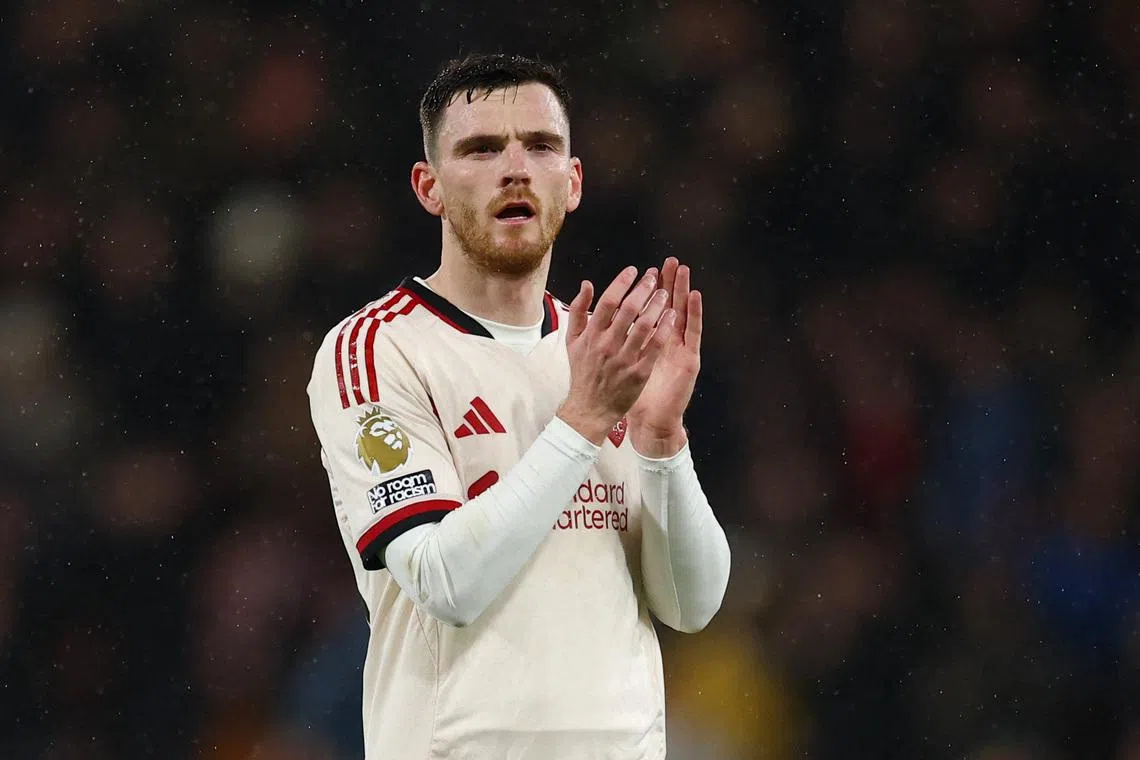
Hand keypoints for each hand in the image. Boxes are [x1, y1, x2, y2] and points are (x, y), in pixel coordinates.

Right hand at [557, 266, 675, 444]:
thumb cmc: (583, 372)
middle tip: (655, 278)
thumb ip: (578, 311)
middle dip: (644, 290)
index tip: (634, 271)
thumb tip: (587, 284)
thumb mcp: (572, 341)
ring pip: (645, 326)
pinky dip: (664, 330)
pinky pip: (655, 347)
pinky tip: (672, 317)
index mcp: (591, 335)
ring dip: (657, 306)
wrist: (590, 408)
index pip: (607, 302)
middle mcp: (607, 345)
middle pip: (628, 310)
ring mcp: (624, 360)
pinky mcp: (639, 373)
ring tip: (666, 294)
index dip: (622, 283)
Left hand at [628, 257, 701, 456]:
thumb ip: (609, 343)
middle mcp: (666, 343)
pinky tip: (696, 296)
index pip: (650, 309)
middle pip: (668, 305)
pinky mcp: (690, 359)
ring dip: (683, 290)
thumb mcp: (615, 365)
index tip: (644, 269)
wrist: (650, 421)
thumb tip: (596, 323)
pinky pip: (694, 332)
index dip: (648, 290)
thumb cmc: (629, 395)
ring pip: (683, 313)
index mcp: (648, 342)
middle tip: (670, 261)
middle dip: (668, 283)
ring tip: (684, 269)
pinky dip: (696, 313)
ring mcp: (679, 349)